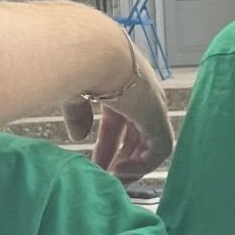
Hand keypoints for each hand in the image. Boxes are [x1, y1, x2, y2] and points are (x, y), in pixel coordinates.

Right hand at [62, 50, 171, 183]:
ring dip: (132, 166)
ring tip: (113, 181)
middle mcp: (141, 94)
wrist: (93, 54)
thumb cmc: (77, 67)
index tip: (95, 164)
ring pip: (151, 144)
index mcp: (121, 85)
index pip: (119, 122)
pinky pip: (159, 150)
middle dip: (120, 159)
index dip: (107, 145)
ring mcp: (153, 105)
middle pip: (136, 135)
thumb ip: (78, 115)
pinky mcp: (159, 117)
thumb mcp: (74, 95)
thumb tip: (78, 137)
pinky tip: (120, 172)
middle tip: (105, 178)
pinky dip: (142, 165)